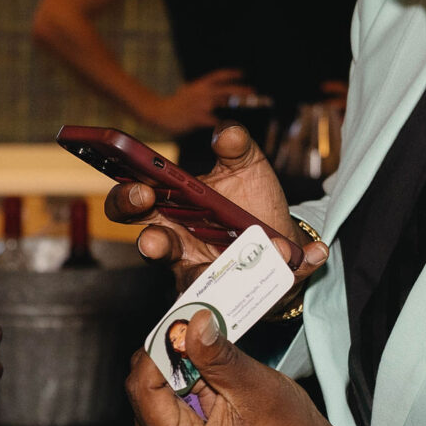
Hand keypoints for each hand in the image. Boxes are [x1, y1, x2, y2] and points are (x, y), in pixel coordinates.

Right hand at [103, 123, 328, 285]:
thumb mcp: (246, 166)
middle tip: (157, 239)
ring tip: (230, 266)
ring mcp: (204, 272)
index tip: (141, 191)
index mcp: (170, 206)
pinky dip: (277, 270)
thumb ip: (236, 145)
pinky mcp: (237, 291)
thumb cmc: (251, 199)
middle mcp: (179, 243)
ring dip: (207, 275)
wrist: (282, 237)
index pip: (133, 203)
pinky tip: (297, 255)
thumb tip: (229, 134)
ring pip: (192, 281)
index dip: (127, 198)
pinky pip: (250, 291)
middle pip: (149, 245)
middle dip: (151, 243)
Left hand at [124, 294, 356, 425]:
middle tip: (204, 332)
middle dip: (172, 356)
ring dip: (179, 368)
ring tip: (215, 363)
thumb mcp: (257, 389)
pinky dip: (183, 382)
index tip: (186, 317)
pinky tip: (210, 378)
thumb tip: (192, 321)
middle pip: (142, 388)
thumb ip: (218, 357)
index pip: (142, 386)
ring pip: (150, 391)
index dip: (161, 346)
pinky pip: (162, 402)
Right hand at [147, 68, 255, 133]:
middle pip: (226, 89)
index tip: (243, 73)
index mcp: (199, 85)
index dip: (231, 74)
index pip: (218, 75)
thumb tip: (217, 93)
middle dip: (241, 90)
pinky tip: (232, 125)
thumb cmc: (175, 104)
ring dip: (235, 105)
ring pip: (223, 102)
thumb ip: (203, 91)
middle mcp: (202, 92)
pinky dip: (224, 123)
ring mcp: (200, 105)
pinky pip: (215, 121)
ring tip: (247, 109)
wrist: (159, 113)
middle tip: (253, 91)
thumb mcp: (189, 91)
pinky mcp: (197, 118)